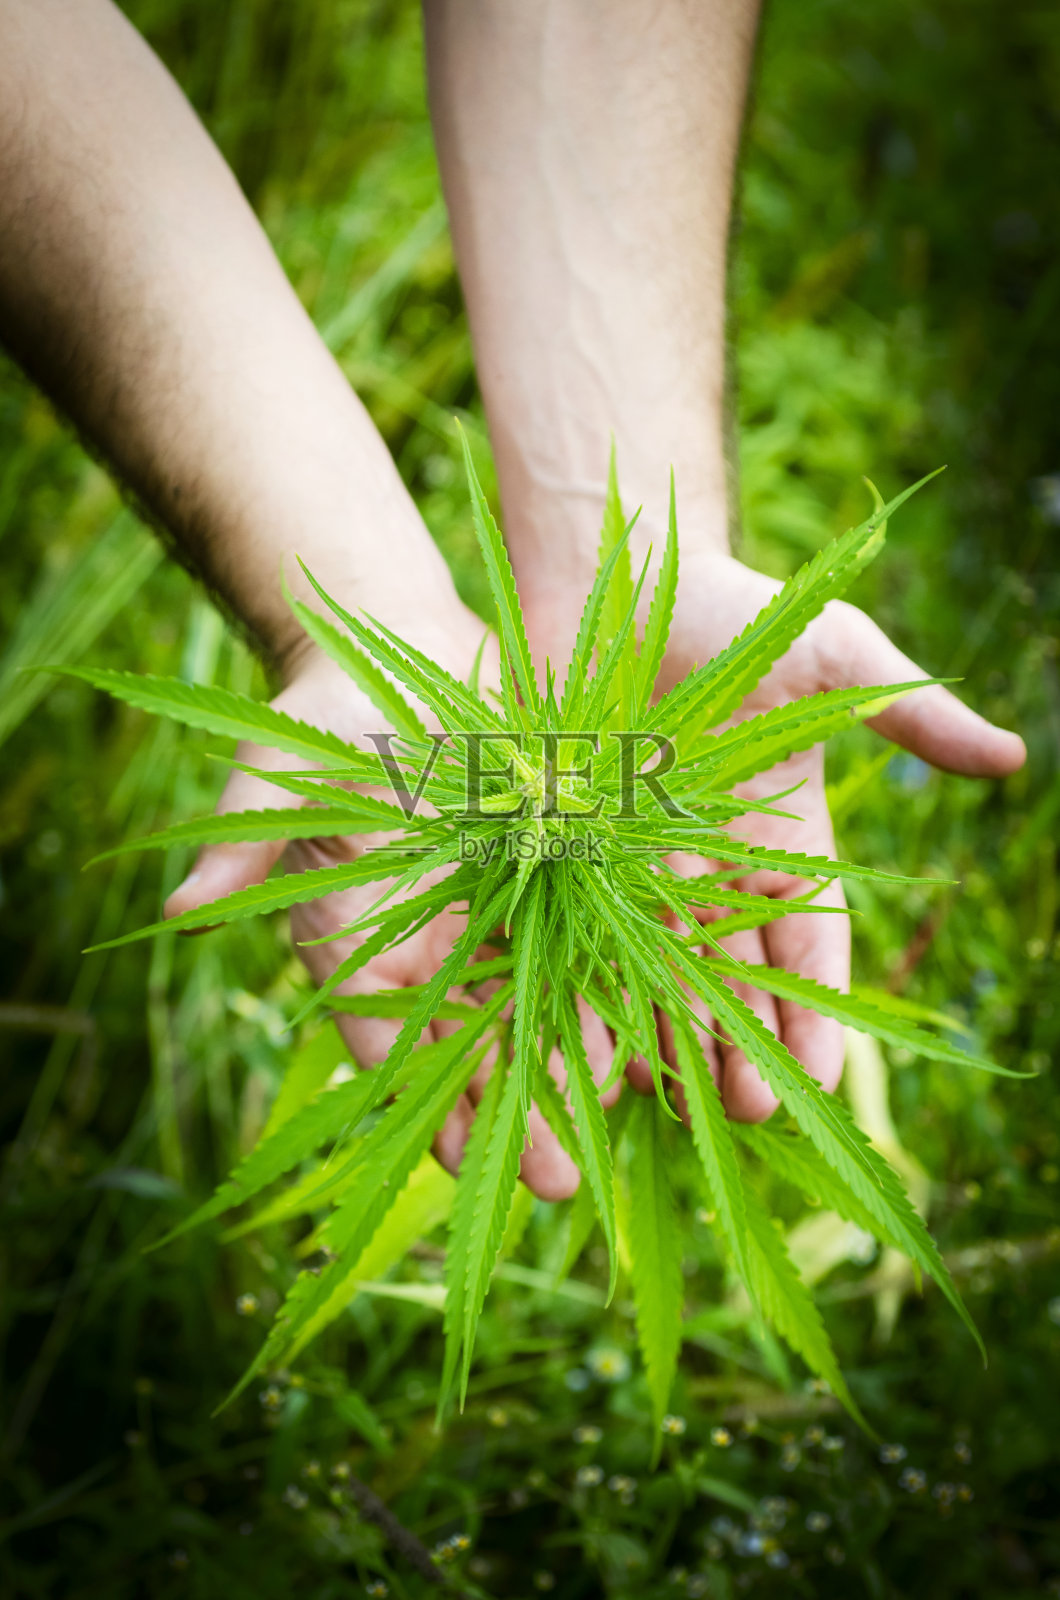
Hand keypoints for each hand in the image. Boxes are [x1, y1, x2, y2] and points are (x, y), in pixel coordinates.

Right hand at [164, 628, 592, 1199]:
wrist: (404, 643)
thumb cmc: (328, 712)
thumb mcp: (281, 774)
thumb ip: (244, 845)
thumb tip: (180, 911)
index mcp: (362, 939)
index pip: (388, 1043)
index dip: (420, 1103)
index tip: (456, 1163)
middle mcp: (433, 940)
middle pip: (474, 1041)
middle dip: (515, 1108)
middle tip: (554, 1178)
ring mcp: (497, 910)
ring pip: (539, 1002)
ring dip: (571, 1060)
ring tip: (609, 1114)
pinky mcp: (557, 869)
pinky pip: (592, 934)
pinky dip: (617, 980)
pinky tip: (654, 1027)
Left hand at [524, 549, 1025, 1122]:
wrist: (612, 566)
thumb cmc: (733, 606)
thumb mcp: (832, 652)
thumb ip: (908, 711)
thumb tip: (1011, 758)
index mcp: (781, 841)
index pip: (807, 945)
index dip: (815, 1009)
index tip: (819, 1072)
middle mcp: (709, 868)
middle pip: (728, 978)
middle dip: (739, 1045)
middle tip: (739, 1109)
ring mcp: (629, 864)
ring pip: (648, 971)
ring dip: (658, 1035)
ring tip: (658, 1095)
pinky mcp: (557, 848)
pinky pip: (567, 931)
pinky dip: (575, 982)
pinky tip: (575, 1036)